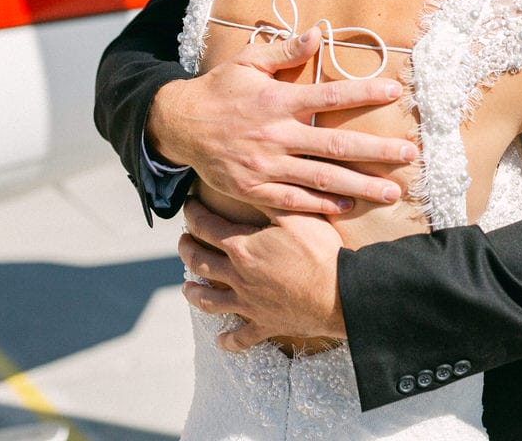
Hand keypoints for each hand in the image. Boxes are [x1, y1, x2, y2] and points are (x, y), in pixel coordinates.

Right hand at [147, 27, 416, 212]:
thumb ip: (284, 50)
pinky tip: (349, 206)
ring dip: (360, 186)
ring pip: (322, 179)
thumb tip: (318, 33)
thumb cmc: (219, 90)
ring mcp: (266, 166)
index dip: (364, 92)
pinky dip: (323, 205)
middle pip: (335, 145)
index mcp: (277, 100)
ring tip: (393, 192)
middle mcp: (276, 135)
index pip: (329, 95)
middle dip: (376, 151)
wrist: (178, 126)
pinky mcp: (255, 190)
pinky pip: (295, 201)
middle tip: (409, 155)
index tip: (395, 91)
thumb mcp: (247, 62)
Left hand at [179, 197, 346, 347]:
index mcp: (243, 248)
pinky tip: (220, 340)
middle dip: (187, 249)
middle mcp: (239, 277)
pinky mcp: (265, 324)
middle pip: (200, 263)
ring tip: (186, 287)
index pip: (207, 227)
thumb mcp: (296, 214)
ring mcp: (249, 304)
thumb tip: (251, 180)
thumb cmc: (320, 252)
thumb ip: (271, 198)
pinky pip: (241, 337)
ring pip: (210, 301)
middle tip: (182, 241)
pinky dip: (228, 340)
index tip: (188, 205)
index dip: (194, 214)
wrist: (338, 295)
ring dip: (194, 293)